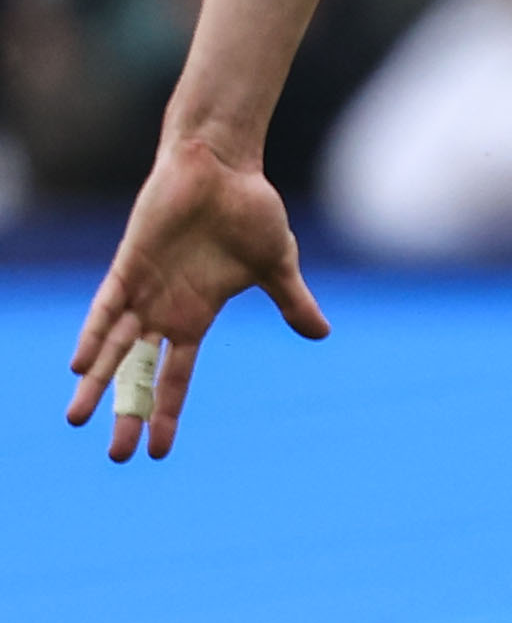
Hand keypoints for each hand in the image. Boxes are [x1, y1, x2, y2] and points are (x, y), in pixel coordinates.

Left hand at [67, 136, 329, 460]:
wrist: (223, 166)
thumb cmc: (250, 211)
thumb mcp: (277, 265)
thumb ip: (292, 302)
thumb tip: (322, 334)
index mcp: (195, 317)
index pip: (175, 377)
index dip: (166, 412)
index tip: (158, 452)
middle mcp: (163, 311)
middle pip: (139, 373)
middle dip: (127, 413)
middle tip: (116, 456)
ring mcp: (143, 290)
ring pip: (113, 348)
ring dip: (96, 383)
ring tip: (77, 418)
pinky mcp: (129, 265)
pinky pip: (106, 307)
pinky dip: (94, 334)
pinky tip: (80, 362)